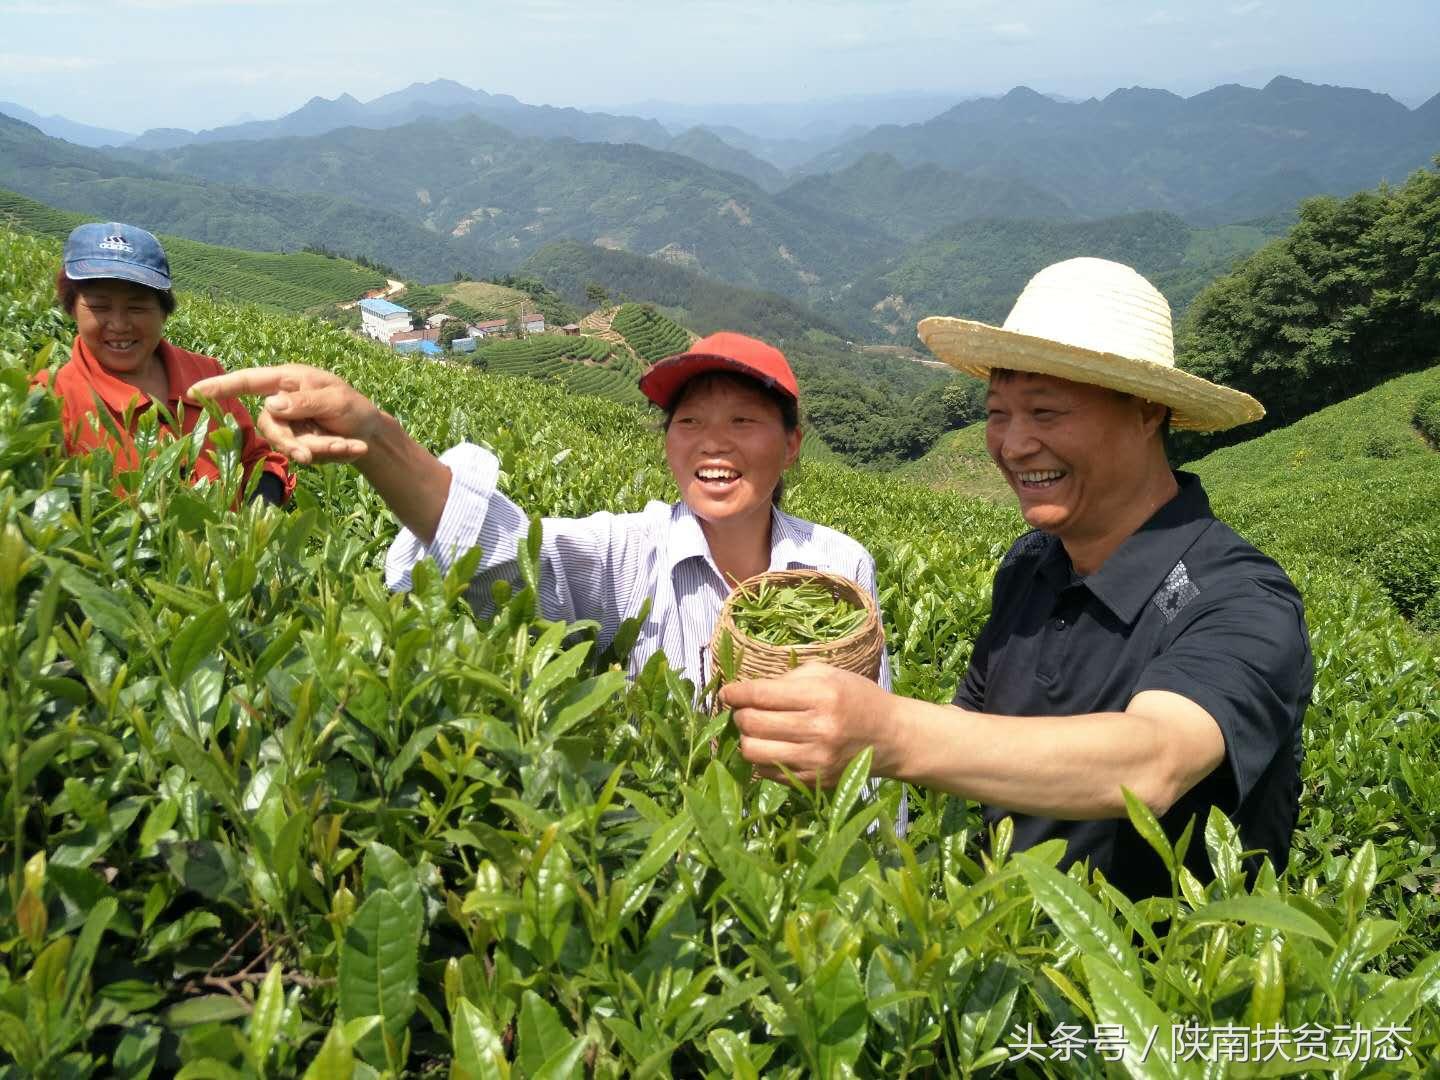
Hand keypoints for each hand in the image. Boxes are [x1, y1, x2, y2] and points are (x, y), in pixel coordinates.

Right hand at [188, 364, 380, 464]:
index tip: (193, 392)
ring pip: (288, 445)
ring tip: (349, 444)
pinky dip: (331, 454)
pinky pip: (305, 454)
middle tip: (311, 455)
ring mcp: (289, 426)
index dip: (220, 387)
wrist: (371, 433)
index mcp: (287, 381)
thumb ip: (303, 402)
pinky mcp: (298, 445)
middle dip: (291, 442)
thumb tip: (270, 405)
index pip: (247, 381)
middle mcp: (282, 403)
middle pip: (268, 425)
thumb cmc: (353, 407)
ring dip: (320, 448)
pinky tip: (354, 447)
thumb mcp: (334, 400)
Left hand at [720, 663, 895, 786]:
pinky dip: (761, 758)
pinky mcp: (813, 781)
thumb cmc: (856, 698)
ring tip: (756, 730)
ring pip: (753, 752)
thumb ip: (787, 679)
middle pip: (752, 723)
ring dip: (746, 738)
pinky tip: (772, 746)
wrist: (890, 737)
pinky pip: (766, 772)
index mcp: (821, 696)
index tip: (726, 692)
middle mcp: (818, 730)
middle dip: (739, 714)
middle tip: (744, 709)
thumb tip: (746, 691)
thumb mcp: (828, 674)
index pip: (761, 695)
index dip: (736, 693)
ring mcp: (815, 760)